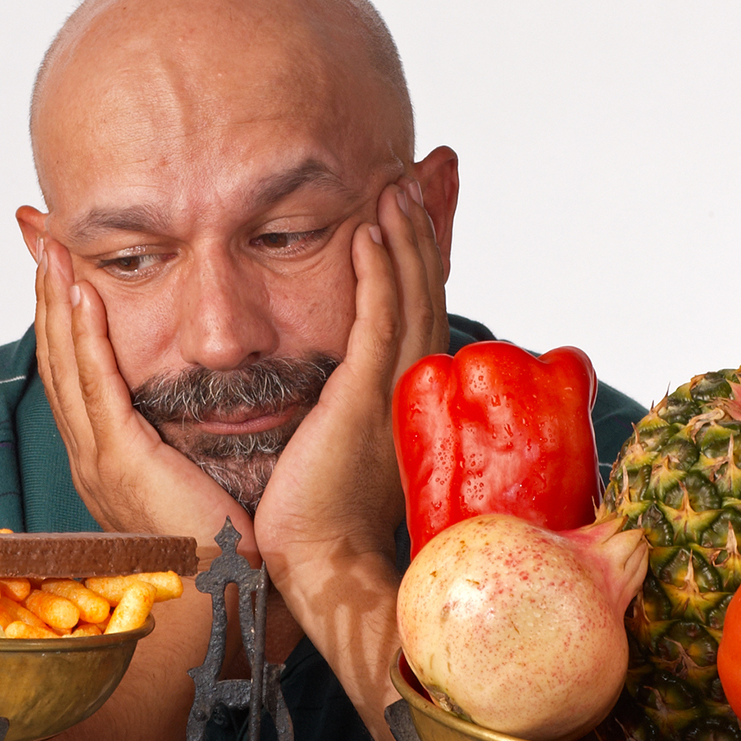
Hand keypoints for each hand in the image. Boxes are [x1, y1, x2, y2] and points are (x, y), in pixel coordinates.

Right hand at [34, 236, 255, 560]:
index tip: (65, 273)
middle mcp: (90, 459)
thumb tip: (210, 404)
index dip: (66, 321)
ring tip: (53, 250)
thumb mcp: (200, 475)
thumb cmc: (228, 544)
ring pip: (66, 364)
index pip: (76, 376)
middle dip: (50, 298)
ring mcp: (98, 461)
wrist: (229, 593)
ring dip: (59, 302)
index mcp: (106, 463)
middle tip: (44, 242)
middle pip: (58, 360)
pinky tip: (82, 293)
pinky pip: (96, 385)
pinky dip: (85, 335)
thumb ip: (192, 438)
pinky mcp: (121, 462)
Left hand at [253, 178, 448, 583]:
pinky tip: (369, 232)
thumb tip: (328, 381)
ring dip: (404, 236)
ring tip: (397, 186)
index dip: (419, 257)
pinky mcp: (367, 399)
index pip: (416, 310)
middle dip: (423, 230)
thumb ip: (341, 405)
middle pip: (424, 291)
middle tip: (422, 176)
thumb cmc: (316, 515)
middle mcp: (411, 389)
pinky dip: (380, 274)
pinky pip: (379, 321)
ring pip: (409, 296)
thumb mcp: (335, 445)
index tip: (414, 209)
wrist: (318, 564)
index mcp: (404, 396)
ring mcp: (394, 392)